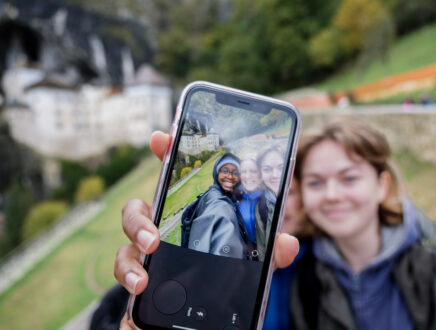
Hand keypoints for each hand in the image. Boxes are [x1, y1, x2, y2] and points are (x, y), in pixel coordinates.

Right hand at [114, 131, 299, 294]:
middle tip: (155, 225)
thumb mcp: (250, 270)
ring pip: (128, 232)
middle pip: (141, 205)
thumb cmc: (221, 289)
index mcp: (192, 218)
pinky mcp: (137, 277)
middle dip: (142, 206)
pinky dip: (129, 273)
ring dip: (137, 235)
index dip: (167, 155)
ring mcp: (147, 254)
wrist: (197, 327)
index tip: (161, 137)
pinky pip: (123, 267)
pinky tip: (141, 283)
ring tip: (151, 248)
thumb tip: (288, 242)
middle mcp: (166, 231)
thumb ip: (268, 255)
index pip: (178, 180)